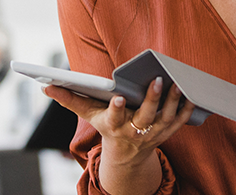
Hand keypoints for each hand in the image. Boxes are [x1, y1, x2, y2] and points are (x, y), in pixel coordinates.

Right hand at [45, 77, 193, 194]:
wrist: (126, 155)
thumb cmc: (106, 125)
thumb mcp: (88, 115)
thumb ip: (69, 99)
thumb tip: (45, 87)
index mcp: (114, 126)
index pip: (114, 117)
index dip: (117, 109)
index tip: (119, 97)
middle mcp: (134, 132)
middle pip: (145, 117)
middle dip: (151, 99)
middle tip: (157, 79)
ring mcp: (152, 134)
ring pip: (165, 119)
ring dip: (172, 102)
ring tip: (177, 82)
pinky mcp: (166, 133)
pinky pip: (179, 122)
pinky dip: (185, 110)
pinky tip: (190, 94)